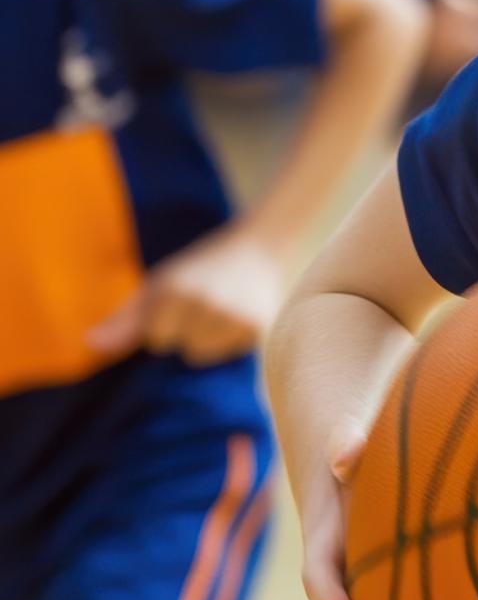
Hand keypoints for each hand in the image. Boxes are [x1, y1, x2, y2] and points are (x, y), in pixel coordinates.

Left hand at [88, 229, 285, 365]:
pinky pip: (230, 353)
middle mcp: (203, 303)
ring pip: (203, 354)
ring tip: (223, 310)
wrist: (264, 245)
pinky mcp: (257, 327)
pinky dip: (232, 339)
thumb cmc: (204, 265)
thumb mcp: (162, 282)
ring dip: (209, 339)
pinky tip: (240, 315)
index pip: (156, 338)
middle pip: (181, 348)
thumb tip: (90, 345)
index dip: (165, 323)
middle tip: (206, 303)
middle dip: (188, 331)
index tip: (182, 302)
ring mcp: (232, 316)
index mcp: (175, 289)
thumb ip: (126, 318)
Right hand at [299, 418, 381, 599]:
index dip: (330, 595)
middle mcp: (333, 563)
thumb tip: (346, 454)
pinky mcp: (369, 580)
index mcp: (324, 531)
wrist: (338, 450)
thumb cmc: (350, 443)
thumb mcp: (344, 435)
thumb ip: (345, 442)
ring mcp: (349, 576)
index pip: (319, 570)